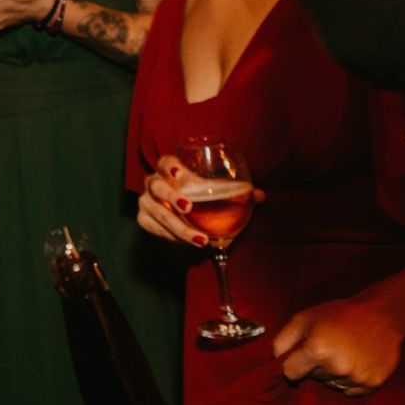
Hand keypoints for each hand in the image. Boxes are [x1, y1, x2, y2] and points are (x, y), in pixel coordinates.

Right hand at [136, 155, 265, 247]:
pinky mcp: (144, 218)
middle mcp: (154, 183)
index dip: (170, 167)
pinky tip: (186, 242)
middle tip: (188, 208)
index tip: (180, 175)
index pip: (165, 162)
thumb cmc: (198, 196)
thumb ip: (235, 192)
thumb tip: (260, 195)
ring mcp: (146, 201)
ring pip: (156, 212)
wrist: (179, 213)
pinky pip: (153, 227)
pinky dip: (170, 235)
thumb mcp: (214, 192)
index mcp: (170, 170)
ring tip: (200, 239)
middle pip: (156, 186)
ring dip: (177, 227)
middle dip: (171, 196)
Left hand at [274, 298, 404, 394]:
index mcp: (318, 350)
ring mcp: (357, 377)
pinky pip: (351, 391)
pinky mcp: (373, 383)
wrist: (381, 316)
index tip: (300, 356)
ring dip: (333, 374)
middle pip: (312, 378)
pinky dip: (350, 381)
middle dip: (314, 366)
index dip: (292, 364)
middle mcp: (338, 367)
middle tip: (328, 347)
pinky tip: (356, 362)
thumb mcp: (304, 318)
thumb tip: (273, 359)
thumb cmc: (338, 314)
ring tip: (343, 353)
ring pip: (331, 385)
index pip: (290, 373)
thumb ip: (282, 340)